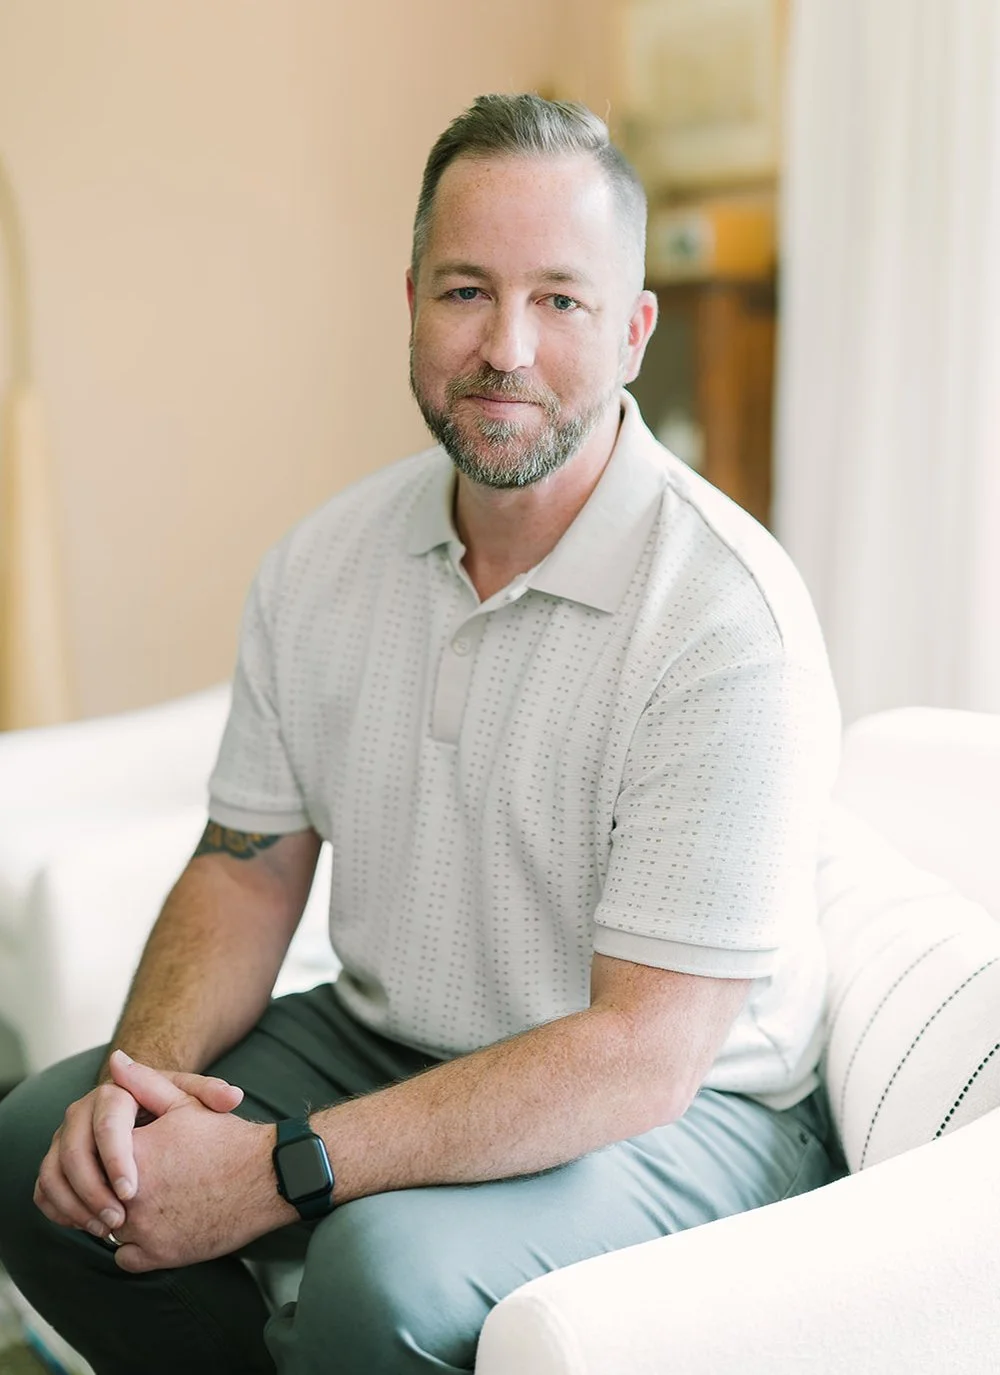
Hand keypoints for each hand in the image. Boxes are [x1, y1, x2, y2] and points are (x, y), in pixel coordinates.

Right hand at [34, 1049, 243, 1240]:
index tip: (132, 1191)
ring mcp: (63, 1138)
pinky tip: (87, 1228)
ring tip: (105, 1230)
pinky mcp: (55, 1162)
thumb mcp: (191, 1099)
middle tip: (118, 1222)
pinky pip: (44, 1189)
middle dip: (92, 1189)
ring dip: (74, 1205)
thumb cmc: (173, 1109)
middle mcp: (79, 1112)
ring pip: (52, 1172)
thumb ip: (211, 1096)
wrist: (146, 1116)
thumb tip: (232, 1097)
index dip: (115, 1158)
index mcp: (112, 1092)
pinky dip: (59, 1210)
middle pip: (72, 1150)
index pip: (106, 1122)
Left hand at [101, 1056, 288, 1272]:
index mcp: (133, 1154)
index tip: (131, 1153)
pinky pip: (125, 1256)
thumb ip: (144, 1083)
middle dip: (114, 1186)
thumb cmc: (227, 1139)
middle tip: (142, 1177)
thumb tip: (115, 1061)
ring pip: (109, 1226)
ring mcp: (143, 1229)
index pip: (95, 1157)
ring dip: (122, 1216)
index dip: (111, 1155)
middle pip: (101, 1192)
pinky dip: (136, 1245)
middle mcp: (131, 1195)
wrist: (267, 1179)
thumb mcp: (185, 1103)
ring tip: (153, 1199)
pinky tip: (159, 1224)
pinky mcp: (157, 1256)